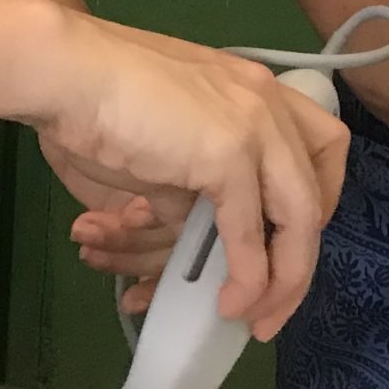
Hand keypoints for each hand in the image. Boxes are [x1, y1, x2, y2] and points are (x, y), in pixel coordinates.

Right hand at [24, 11, 347, 340]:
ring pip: (300, 217)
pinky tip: (230, 303)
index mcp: (253, 89)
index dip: (315, 201)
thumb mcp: (163, 151)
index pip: (321, 146)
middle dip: (303, 257)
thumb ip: (189, 186)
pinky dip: (248, 277)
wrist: (68, 71)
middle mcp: (266, 100)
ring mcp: (253, 123)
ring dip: (285, 280)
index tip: (284, 243)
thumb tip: (194, 227)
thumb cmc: (97, 101)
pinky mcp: (228, 152)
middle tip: (277, 303)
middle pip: (319, 189)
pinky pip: (251, 233)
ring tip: (257, 318)